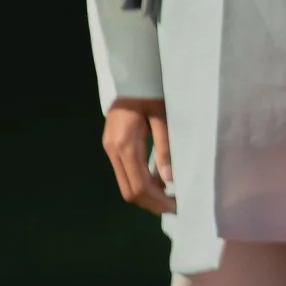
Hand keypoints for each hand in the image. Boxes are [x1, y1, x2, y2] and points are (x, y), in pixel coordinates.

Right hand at [103, 97, 175, 213]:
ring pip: (125, 184)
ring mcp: (109, 150)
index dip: (156, 200)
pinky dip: (140, 182)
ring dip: (146, 195)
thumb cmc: (149, 94)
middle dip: (151, 203)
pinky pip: (125, 173)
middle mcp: (113, 151)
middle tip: (174, 207)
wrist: (128, 78)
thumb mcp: (162, 118)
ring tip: (169, 197)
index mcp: (126, 145)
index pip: (139, 185)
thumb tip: (169, 179)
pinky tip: (158, 181)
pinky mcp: (111, 147)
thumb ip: (165, 147)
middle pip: (129, 190)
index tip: (175, 206)